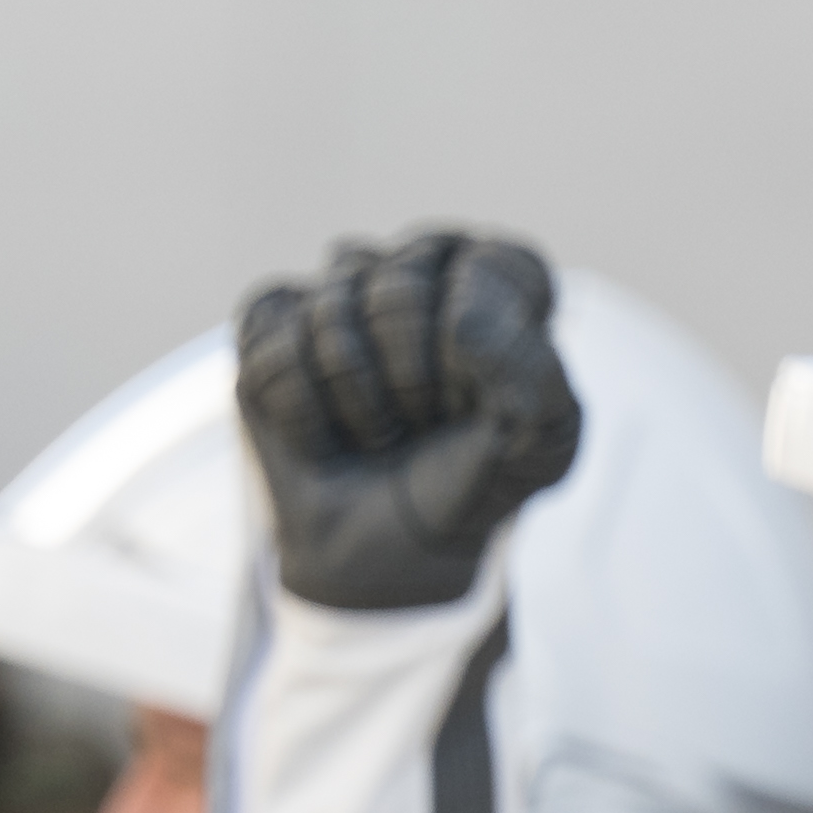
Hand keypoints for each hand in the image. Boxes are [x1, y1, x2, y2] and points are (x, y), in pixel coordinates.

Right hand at [234, 227, 579, 613]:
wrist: (394, 546)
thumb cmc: (476, 480)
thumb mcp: (541, 443)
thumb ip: (531, 373)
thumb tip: (459, 321)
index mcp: (496, 278)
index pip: (492, 267)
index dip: (483, 347)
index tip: (487, 401)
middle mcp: (417, 266)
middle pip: (398, 288)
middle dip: (411, 382)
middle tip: (424, 423)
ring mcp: (340, 289)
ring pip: (328, 313)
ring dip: (357, 402)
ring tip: (379, 433)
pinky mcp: (273, 322)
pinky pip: (271, 343)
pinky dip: (300, 410)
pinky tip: (324, 433)